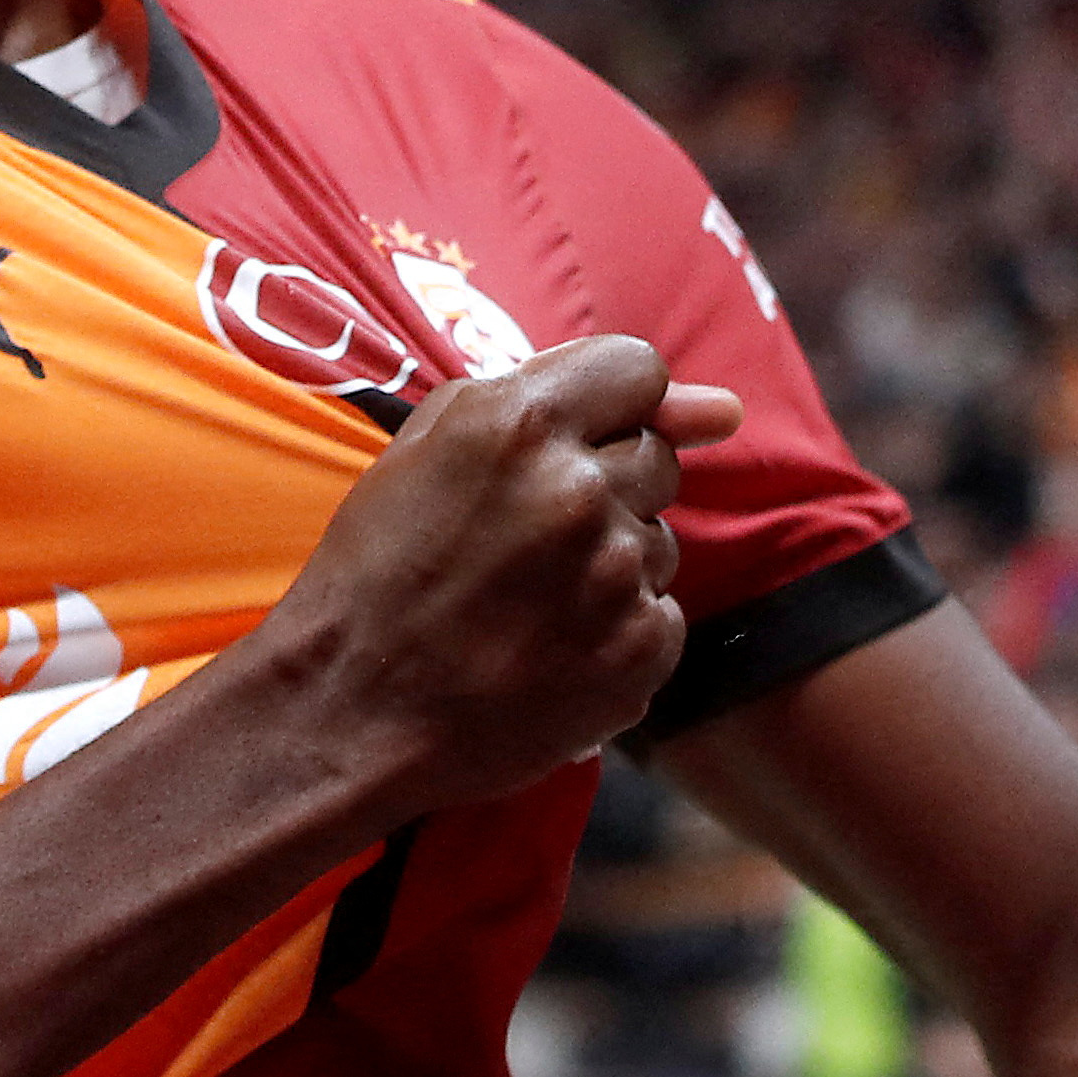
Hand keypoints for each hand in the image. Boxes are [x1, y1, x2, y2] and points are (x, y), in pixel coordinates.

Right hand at [251, 334, 744, 816]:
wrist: (349, 707)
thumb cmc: (383, 565)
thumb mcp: (439, 442)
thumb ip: (572, 392)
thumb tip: (728, 408)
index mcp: (522, 422)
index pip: (640, 370)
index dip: (610, 405)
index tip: (573, 443)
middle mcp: (579, 491)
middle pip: (656, 457)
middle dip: (605, 486)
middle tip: (523, 538)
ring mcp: (615, 578)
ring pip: (657, 541)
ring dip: (610, 563)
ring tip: (525, 600)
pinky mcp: (638, 654)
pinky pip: (662, 616)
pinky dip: (616, 632)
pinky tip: (547, 648)